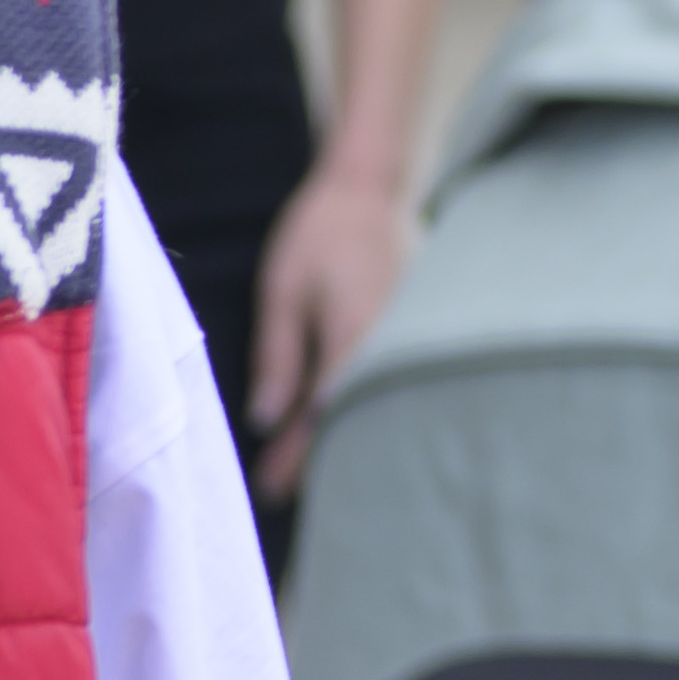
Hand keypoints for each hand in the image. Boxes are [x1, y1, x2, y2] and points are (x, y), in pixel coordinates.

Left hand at [244, 165, 420, 504]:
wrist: (372, 187)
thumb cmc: (321, 232)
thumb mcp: (282, 292)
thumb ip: (277, 359)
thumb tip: (264, 420)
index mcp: (354, 340)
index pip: (323, 418)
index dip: (295, 458)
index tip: (269, 489)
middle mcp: (389, 348)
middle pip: (354, 421)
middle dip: (316, 459)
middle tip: (280, 492)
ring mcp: (408, 340)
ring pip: (372, 404)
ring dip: (340, 434)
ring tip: (306, 469)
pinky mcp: (415, 333)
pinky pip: (385, 381)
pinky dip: (360, 404)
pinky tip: (340, 420)